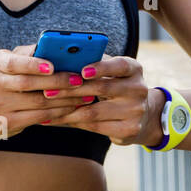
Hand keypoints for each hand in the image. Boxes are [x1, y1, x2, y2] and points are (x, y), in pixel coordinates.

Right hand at [0, 44, 89, 144]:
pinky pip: (38, 117)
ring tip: (84, 94)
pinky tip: (72, 107)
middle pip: (29, 83)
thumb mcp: (8, 64)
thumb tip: (60, 47)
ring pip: (38, 102)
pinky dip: (58, 112)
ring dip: (65, 99)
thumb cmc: (3, 82)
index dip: (33, 64)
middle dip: (58, 81)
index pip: (14, 62)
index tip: (52, 65)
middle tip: (80, 80)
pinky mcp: (7, 123)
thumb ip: (30, 54)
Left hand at [40, 53, 164, 147]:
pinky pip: (95, 127)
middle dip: (72, 90)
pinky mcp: (129, 129)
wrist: (142, 115)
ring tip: (47, 110)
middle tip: (48, 91)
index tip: (81, 71)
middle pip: (102, 88)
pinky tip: (58, 120)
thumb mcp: (112, 74)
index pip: (119, 65)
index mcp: (134, 69)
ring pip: (94, 111)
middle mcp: (139, 89)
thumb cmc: (116, 88)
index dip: (101, 67)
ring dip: (67, 110)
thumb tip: (62, 60)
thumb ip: (94, 66)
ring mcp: (136, 111)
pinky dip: (74, 123)